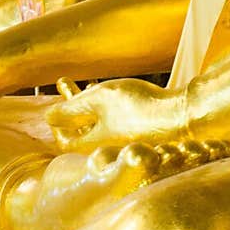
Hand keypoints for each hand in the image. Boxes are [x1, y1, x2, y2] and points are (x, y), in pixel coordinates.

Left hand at [45, 77, 186, 151]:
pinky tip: (115, 93)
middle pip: (82, 130)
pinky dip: (111, 109)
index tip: (56, 103)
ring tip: (90, 83)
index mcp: (92, 145)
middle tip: (65, 82)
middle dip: (72, 105)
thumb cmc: (136, 107)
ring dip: (91, 104)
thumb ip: (69, 110)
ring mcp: (127, 142)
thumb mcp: (96, 102)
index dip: (56, 122)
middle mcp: (108, 148)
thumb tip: (47, 117)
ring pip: (101, 124)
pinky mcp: (143, 135)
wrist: (182, 116)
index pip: (64, 140)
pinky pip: (119, 123)